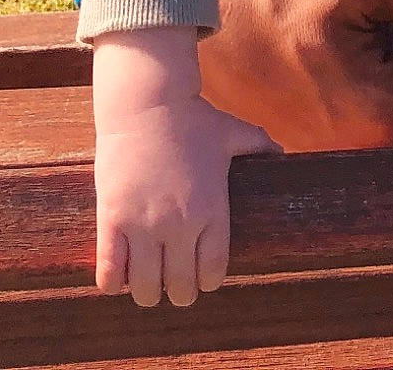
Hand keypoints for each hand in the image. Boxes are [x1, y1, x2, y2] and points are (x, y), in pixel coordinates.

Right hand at [93, 29, 277, 307]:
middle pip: (181, 288)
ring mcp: (144, 224)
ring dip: (146, 292)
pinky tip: (117, 277)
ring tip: (146, 282)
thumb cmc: (192, 118)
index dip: (207, 281)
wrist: (146, 101)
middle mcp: (180, 223)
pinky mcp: (113, 220)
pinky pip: (110, 272)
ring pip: (145, 290)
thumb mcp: (232, 132)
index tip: (201, 277)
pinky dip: (113, 283)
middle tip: (174, 283)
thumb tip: (282, 156)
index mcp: (212, 208)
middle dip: (179, 292)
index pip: (213, 273)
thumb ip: (260, 147)